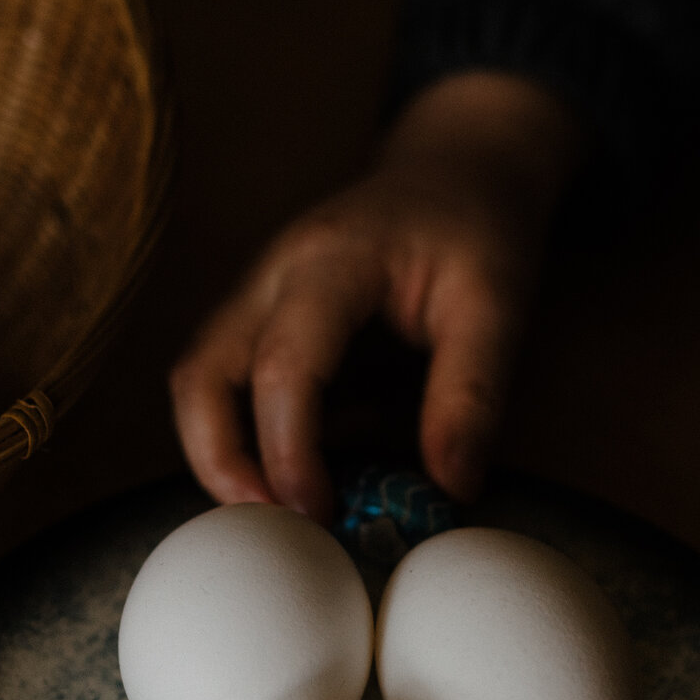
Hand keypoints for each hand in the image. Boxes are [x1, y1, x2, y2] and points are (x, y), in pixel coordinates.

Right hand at [171, 72, 579, 518]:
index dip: (288, 450)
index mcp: (330, 260)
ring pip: (200, 382)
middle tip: (271, 528)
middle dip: (219, 461)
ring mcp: (258, 296)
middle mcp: (272, 276)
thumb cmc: (476, 228)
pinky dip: (252, 438)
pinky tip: (305, 475)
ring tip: (284, 514)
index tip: (321, 514)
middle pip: (200, 374)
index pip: (282, 364)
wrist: (455, 170)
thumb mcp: (499, 305)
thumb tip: (451, 489)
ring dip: (224, 455)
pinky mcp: (264, 321)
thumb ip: (474, 395)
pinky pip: (231, 387)